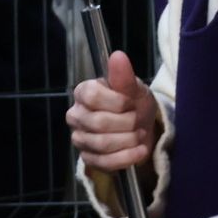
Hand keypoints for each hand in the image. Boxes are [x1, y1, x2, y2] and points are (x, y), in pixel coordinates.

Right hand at [68, 51, 158, 171]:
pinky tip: (141, 150)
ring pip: (103, 144)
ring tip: (140, 134)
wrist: (140, 127)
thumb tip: (117, 55)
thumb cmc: (133, 103)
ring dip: (129, 140)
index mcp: (83, 92)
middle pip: (98, 123)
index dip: (116, 102)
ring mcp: (80, 139)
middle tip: (138, 120)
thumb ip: (124, 76)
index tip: (131, 103)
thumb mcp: (134, 89)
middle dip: (126, 123)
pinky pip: (105, 163)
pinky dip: (127, 157)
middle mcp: (76, 115)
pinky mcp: (88, 159)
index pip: (92, 96)